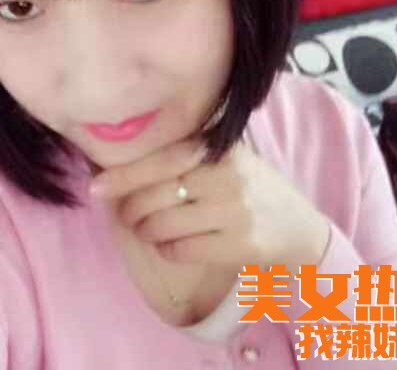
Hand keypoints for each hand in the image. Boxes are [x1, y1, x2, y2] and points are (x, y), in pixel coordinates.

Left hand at [89, 138, 329, 273]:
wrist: (299, 224)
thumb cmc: (246, 186)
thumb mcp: (223, 159)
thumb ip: (182, 157)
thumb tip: (120, 168)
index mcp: (217, 147)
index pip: (159, 160)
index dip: (123, 176)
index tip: (96, 188)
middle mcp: (226, 174)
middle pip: (154, 195)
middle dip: (131, 210)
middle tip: (128, 215)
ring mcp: (235, 209)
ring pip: (163, 225)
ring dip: (146, 232)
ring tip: (148, 230)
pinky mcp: (241, 243)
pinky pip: (181, 249)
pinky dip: (166, 249)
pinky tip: (170, 245)